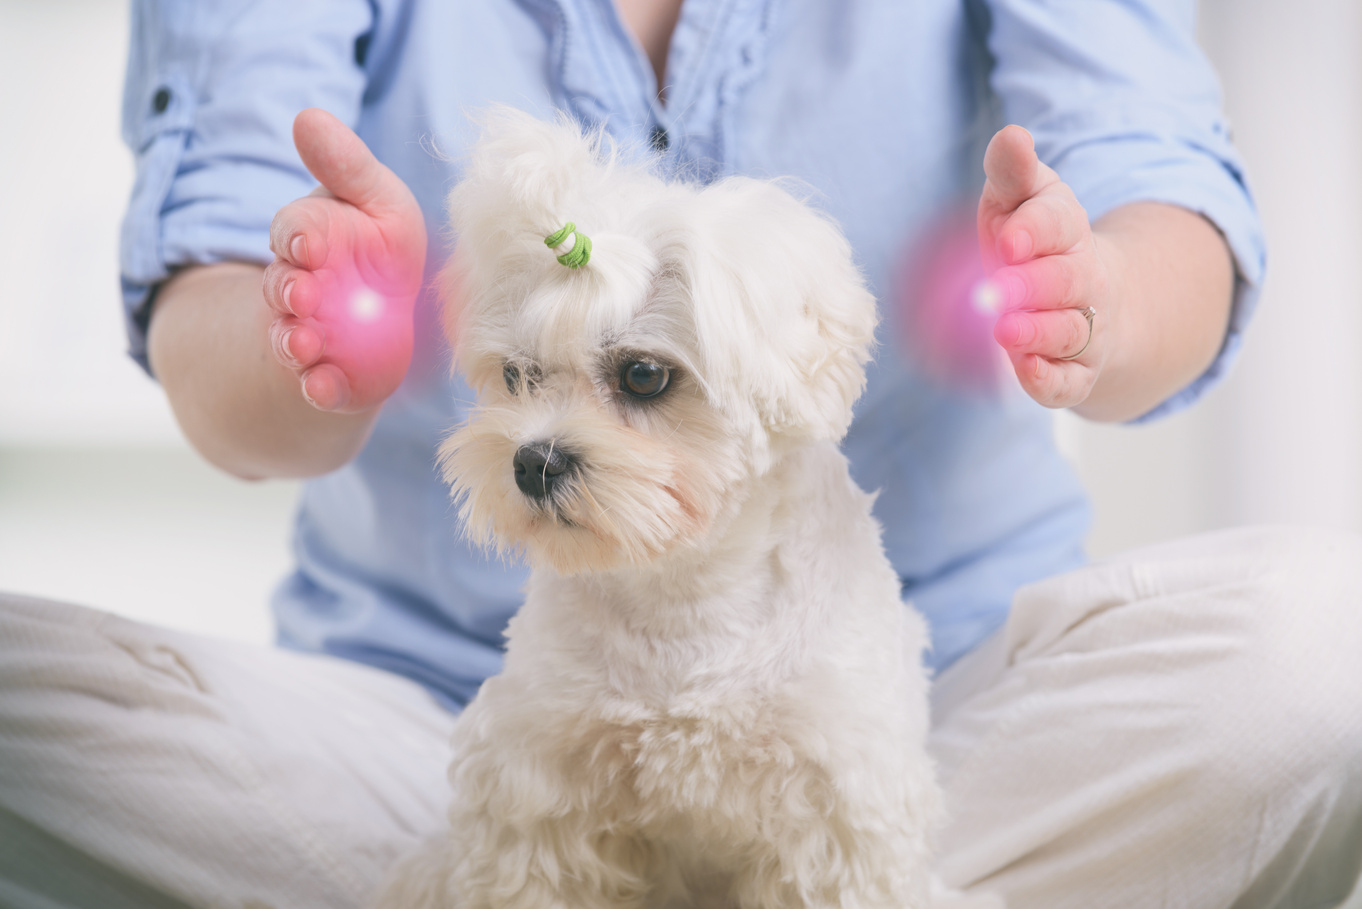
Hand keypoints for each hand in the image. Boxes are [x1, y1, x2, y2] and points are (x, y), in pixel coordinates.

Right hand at [263, 109, 427, 412]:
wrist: (385, 319)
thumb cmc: (381, 249)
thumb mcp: (377, 200)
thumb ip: (346, 166)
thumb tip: (308, 117)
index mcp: (310, 239)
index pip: (295, 231)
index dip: (298, 236)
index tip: (307, 242)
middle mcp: (300, 288)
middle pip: (283, 288)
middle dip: (289, 290)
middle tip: (301, 293)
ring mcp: (310, 335)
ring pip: (291, 339)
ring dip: (294, 342)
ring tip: (304, 344)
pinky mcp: (333, 379)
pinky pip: (319, 387)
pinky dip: (318, 389)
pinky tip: (323, 389)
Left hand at [978, 125, 1113, 408]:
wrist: (1086, 298)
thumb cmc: (1033, 243)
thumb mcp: (1021, 201)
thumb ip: (1013, 173)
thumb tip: (1011, 135)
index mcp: (1067, 230)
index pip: (1059, 224)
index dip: (1035, 232)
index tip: (1008, 239)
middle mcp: (1085, 280)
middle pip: (1067, 282)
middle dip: (1031, 287)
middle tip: (993, 291)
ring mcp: (1086, 328)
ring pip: (1070, 333)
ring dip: (1039, 333)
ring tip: (1005, 332)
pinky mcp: (1077, 371)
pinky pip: (1070, 383)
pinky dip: (1049, 381)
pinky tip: (1025, 373)